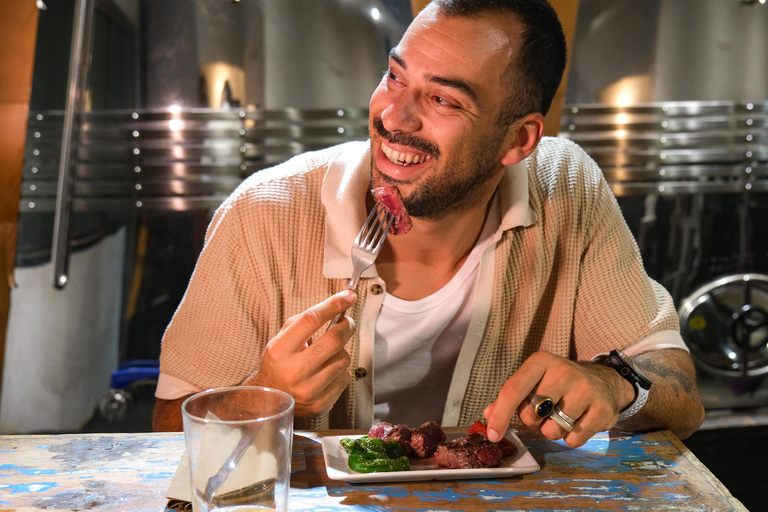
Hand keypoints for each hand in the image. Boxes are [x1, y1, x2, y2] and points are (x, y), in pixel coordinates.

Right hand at [244, 290, 356, 417]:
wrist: (270, 401)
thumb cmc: (280, 363)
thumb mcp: (282, 339)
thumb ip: (305, 321)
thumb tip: (339, 305)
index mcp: (280, 350)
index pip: (311, 320)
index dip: (333, 305)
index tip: (348, 296)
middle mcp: (294, 371)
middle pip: (333, 341)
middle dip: (346, 326)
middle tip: (347, 321)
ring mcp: (309, 390)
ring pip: (343, 359)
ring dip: (341, 351)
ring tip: (328, 353)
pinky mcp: (322, 403)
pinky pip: (345, 377)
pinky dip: (340, 370)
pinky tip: (327, 372)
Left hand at [483, 350, 634, 447]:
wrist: (603, 381)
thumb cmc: (559, 383)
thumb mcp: (534, 381)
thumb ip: (510, 398)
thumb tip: (488, 415)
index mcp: (540, 361)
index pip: (513, 390)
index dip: (500, 415)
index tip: (492, 435)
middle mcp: (563, 371)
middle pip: (531, 415)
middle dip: (533, 422)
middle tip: (545, 412)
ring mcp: (585, 389)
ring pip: (552, 431)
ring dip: (553, 431)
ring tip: (563, 416)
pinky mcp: (602, 409)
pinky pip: (573, 440)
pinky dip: (571, 439)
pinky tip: (579, 422)